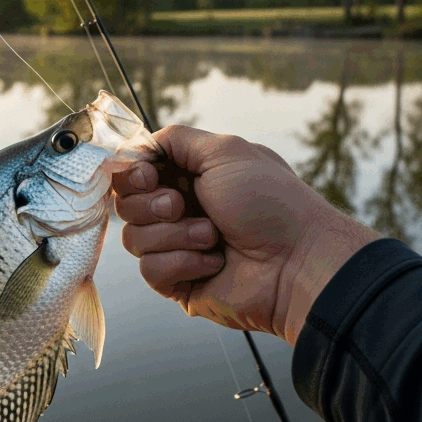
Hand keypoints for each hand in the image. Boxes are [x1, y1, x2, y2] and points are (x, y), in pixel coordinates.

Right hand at [113, 125, 379, 344]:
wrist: (296, 260)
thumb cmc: (269, 203)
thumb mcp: (225, 151)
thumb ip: (176, 139)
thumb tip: (139, 146)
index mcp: (189, 178)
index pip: (134, 173)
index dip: (132, 173)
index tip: (149, 175)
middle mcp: (180, 211)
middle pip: (125, 204)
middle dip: (151, 203)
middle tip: (182, 205)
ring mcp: (177, 248)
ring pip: (133, 238)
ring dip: (175, 234)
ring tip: (212, 236)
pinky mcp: (178, 282)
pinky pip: (150, 270)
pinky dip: (182, 262)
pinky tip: (213, 262)